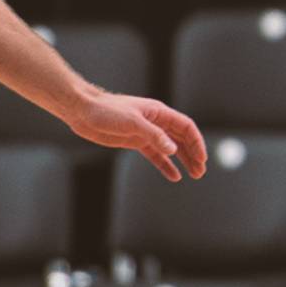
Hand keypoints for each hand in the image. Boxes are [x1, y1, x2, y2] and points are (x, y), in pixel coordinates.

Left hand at [71, 92, 208, 181]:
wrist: (83, 111)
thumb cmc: (107, 111)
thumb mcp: (132, 122)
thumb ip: (154, 135)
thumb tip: (173, 149)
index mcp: (159, 113)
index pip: (186, 127)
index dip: (197, 142)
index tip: (202, 158)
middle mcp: (156, 123)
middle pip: (182, 139)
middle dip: (193, 154)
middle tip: (200, 172)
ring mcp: (146, 133)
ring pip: (171, 148)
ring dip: (183, 160)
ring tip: (194, 174)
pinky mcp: (135, 142)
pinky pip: (156, 155)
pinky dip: (166, 165)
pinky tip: (174, 176)